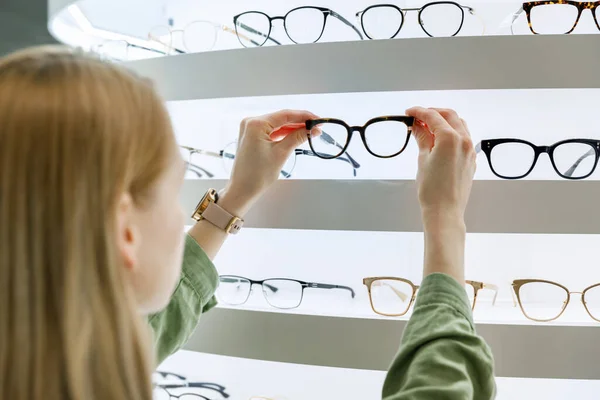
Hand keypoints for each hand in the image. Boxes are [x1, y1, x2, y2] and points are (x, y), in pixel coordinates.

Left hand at [219, 109, 317, 216]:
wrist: (242, 190)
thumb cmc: (257, 175)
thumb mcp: (281, 153)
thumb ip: (297, 137)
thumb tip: (311, 129)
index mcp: (256, 124)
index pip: (285, 115)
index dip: (304, 116)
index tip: (317, 120)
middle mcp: (251, 123)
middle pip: (281, 118)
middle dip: (299, 123)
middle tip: (317, 128)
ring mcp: (250, 130)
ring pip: (277, 125)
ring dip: (293, 129)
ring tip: (310, 133)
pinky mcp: (252, 137)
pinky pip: (271, 132)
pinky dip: (283, 134)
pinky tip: (296, 135)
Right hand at [406, 107, 475, 282]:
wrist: (445, 211)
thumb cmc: (432, 189)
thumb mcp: (422, 159)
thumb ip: (422, 138)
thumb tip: (417, 126)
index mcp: (450, 138)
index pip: (433, 116)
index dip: (419, 111)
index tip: (409, 112)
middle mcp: (464, 140)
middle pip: (449, 115)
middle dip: (432, 113)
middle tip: (417, 117)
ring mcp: (469, 150)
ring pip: (459, 125)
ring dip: (444, 121)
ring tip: (427, 127)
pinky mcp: (471, 159)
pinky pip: (463, 138)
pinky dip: (451, 133)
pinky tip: (439, 140)